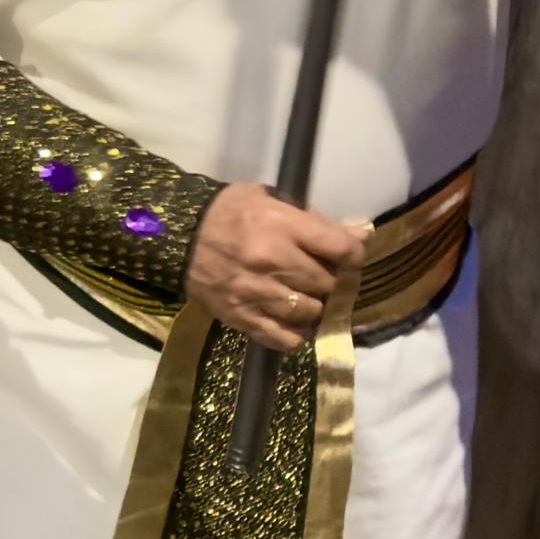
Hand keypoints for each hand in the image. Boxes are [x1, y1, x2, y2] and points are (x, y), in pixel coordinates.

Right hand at [185, 181, 369, 355]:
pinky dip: (294, 333)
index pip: (340, 249)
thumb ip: (317, 220)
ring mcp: (256, 293)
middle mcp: (272, 261)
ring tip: (302, 295)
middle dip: (328, 280)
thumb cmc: (229, 211)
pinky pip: (284, 338)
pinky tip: (291, 321)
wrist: (176, 235)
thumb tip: (363, 235)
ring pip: (310, 312)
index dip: (353, 255)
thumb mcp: (272, 201)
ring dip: (312, 305)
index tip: (347, 257)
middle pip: (326, 283)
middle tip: (319, 274)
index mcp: (280, 225)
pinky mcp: (241, 317)